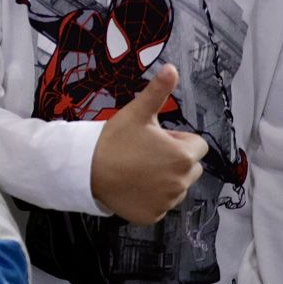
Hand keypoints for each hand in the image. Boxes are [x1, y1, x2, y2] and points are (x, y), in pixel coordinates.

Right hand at [91, 65, 206, 224]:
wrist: (85, 170)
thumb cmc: (114, 140)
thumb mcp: (137, 113)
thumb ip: (158, 91)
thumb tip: (172, 67)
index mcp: (183, 155)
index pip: (196, 146)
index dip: (177, 140)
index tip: (154, 139)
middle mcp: (181, 182)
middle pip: (190, 168)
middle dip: (175, 160)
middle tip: (146, 154)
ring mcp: (167, 201)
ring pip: (176, 187)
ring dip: (164, 179)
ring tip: (138, 170)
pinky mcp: (153, 216)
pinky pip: (160, 204)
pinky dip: (151, 198)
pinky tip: (133, 187)